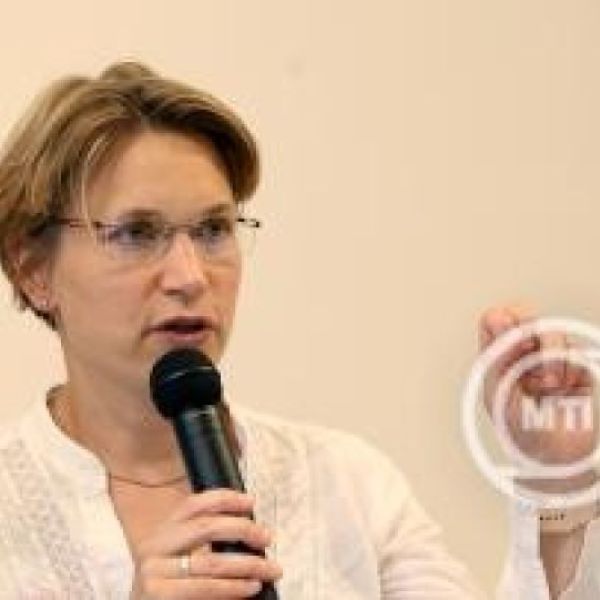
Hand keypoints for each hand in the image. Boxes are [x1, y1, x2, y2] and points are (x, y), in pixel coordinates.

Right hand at [130, 489, 281, 599]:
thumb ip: (201, 542)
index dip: (224, 499)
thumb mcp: (178, 558)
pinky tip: (251, 587)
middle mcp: (154, 548)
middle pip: (206, 527)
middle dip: (243, 529)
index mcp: (162, 532)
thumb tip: (247, 532)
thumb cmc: (168, 590)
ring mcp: (154, 574)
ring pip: (211, 562)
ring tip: (269, 569)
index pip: (194, 504)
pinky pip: (206, 588)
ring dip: (248, 565)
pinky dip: (234, 587)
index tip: (251, 502)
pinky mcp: (158, 597)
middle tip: (267, 538)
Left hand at [479, 304, 597, 484]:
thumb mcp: (499, 392)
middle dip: (533, 335)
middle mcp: (521, 352)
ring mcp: (549, 358)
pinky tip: (563, 392)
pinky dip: (570, 373)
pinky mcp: (574, 368)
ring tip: (547, 387)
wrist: (554, 457)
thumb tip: (503, 321)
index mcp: (496, 355)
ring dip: (552, 361)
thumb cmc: (518, 428)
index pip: (495, 319)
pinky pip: (576, 355)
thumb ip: (500, 355)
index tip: (513, 342)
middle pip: (527, 316)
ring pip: (554, 333)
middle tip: (532, 357)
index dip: (505, 322)